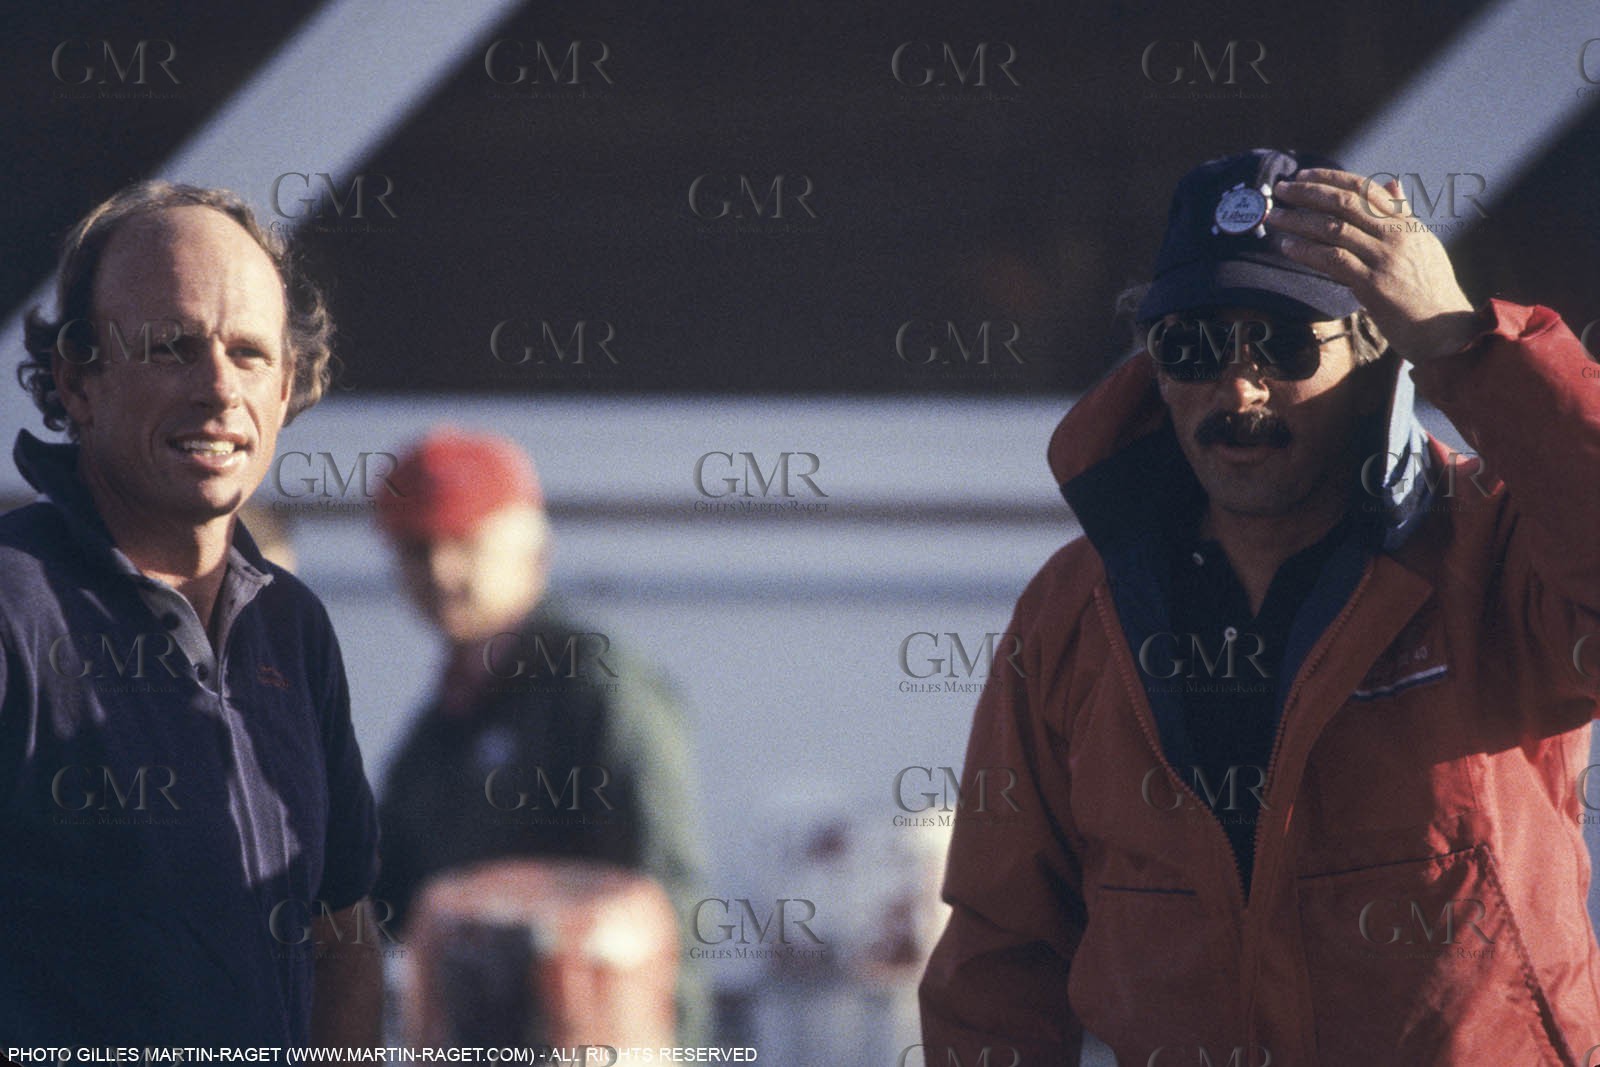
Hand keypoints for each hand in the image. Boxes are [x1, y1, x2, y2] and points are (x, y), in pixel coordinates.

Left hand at [1266, 168, 1478, 362]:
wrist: (1446, 330)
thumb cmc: (1432, 289)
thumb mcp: (1423, 243)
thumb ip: (1404, 213)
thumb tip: (1394, 183)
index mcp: (1406, 223)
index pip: (1365, 188)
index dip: (1330, 178)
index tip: (1303, 176)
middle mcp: (1396, 235)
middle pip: (1344, 203)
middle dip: (1308, 193)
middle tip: (1281, 189)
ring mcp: (1385, 258)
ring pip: (1334, 229)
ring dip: (1298, 221)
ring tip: (1273, 218)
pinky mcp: (1373, 285)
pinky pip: (1333, 261)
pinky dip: (1306, 251)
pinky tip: (1286, 246)